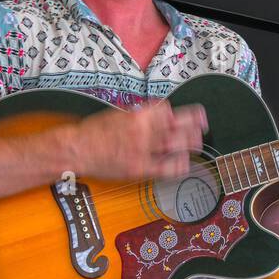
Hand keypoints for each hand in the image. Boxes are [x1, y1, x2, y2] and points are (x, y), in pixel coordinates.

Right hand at [70, 100, 206, 181]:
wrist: (77, 149)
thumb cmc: (94, 132)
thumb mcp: (120, 114)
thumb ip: (142, 114)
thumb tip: (160, 113)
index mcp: (138, 115)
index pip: (169, 111)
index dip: (184, 114)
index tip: (195, 115)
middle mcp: (143, 131)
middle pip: (177, 127)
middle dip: (193, 127)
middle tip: (202, 127)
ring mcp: (142, 150)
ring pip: (175, 145)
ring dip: (190, 144)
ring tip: (197, 143)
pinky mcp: (139, 167)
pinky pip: (165, 167)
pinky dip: (178, 165)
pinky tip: (184, 163)